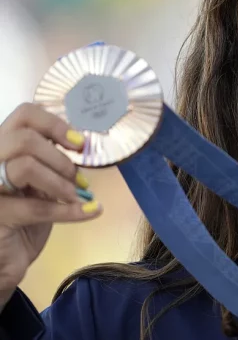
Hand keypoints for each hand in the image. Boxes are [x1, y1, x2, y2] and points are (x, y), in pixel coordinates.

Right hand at [0, 103, 101, 298]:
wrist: (3, 263)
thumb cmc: (22, 219)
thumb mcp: (39, 183)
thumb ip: (51, 160)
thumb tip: (84, 144)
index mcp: (1, 147)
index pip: (24, 115)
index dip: (56, 124)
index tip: (80, 144)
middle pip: (23, 138)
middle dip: (60, 159)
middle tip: (77, 179)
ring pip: (25, 166)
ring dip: (61, 183)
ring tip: (77, 196)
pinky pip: (35, 207)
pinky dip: (70, 211)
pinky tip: (89, 212)